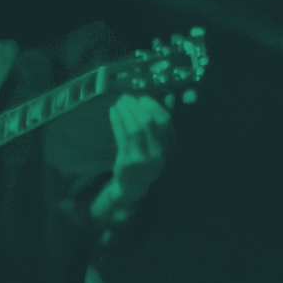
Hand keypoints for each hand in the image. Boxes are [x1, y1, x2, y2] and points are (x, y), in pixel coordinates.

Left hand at [94, 97, 170, 230]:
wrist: (135, 186)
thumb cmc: (148, 159)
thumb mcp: (159, 143)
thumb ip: (164, 120)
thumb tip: (170, 96)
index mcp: (167, 146)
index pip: (165, 122)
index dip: (154, 107)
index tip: (143, 98)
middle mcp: (156, 152)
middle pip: (147, 124)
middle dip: (135, 107)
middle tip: (126, 97)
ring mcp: (141, 158)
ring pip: (133, 129)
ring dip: (125, 112)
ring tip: (119, 102)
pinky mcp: (126, 161)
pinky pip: (121, 137)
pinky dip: (116, 122)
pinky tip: (113, 112)